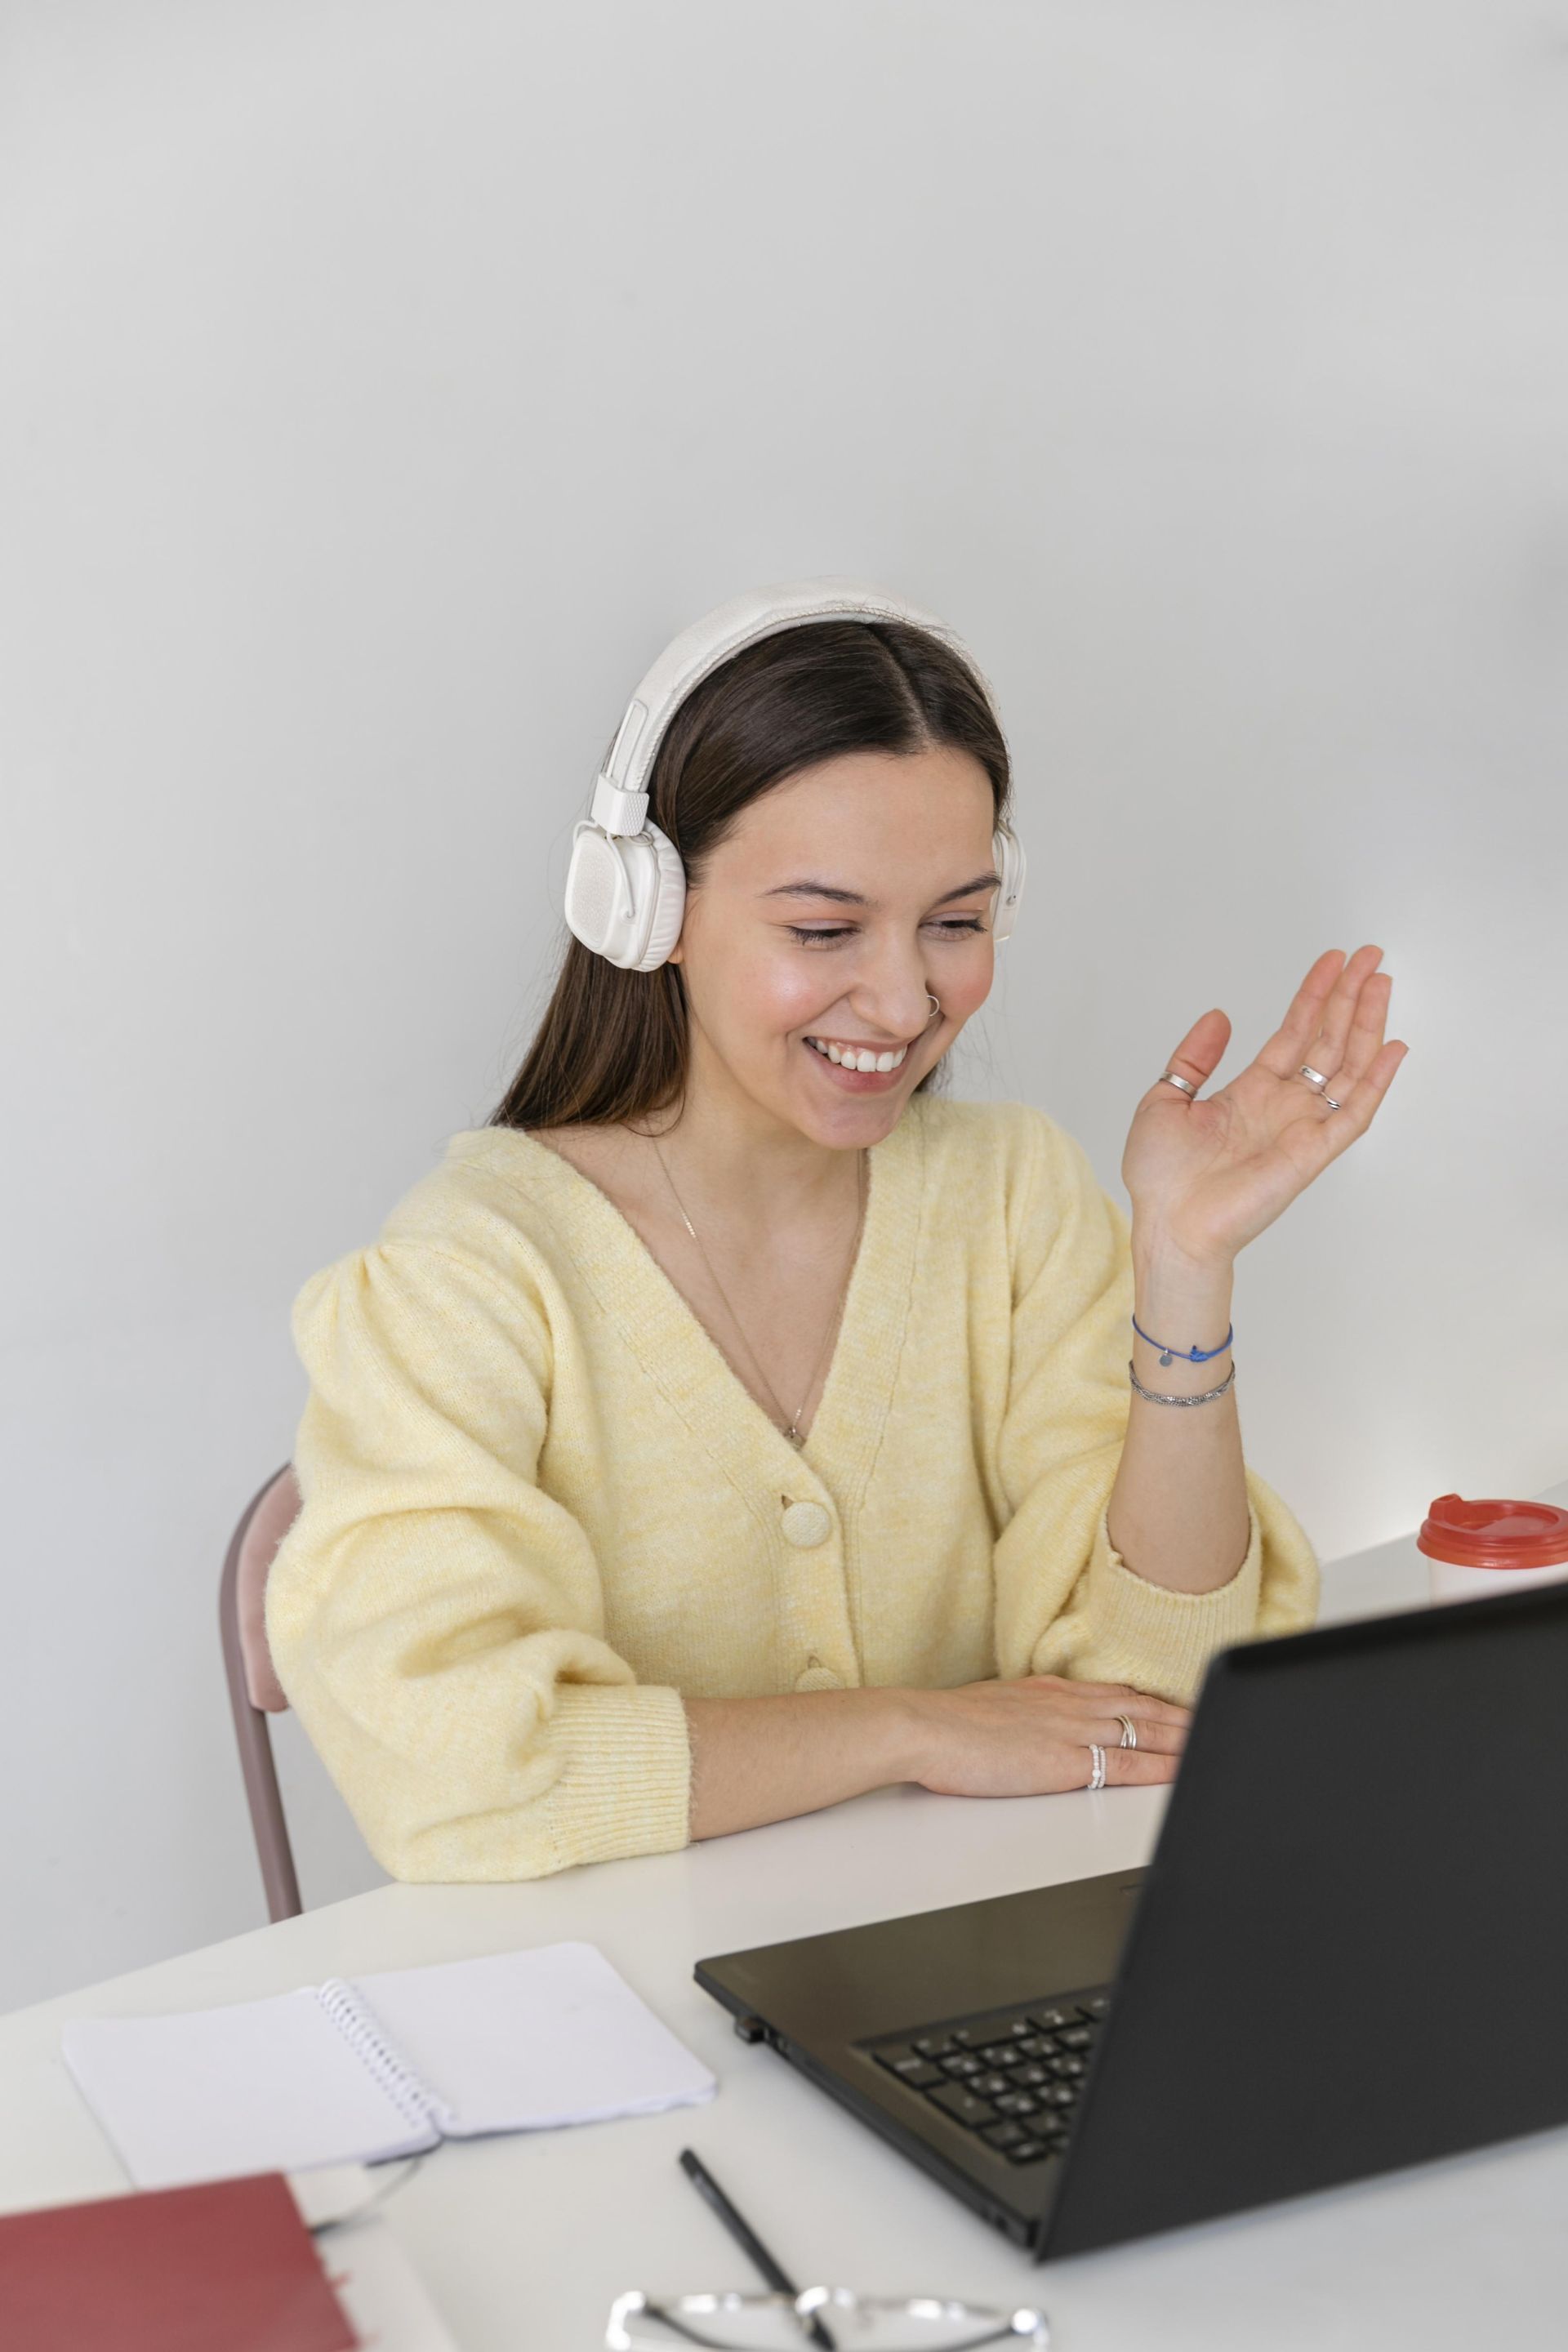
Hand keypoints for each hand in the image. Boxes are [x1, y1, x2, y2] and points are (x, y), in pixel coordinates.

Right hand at [906, 1676, 1188, 1796]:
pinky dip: (1160, 1768)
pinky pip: (1128, 1765)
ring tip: (1212, 1743)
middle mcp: (1069, 1704)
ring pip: (1145, 1731)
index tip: (1175, 1707)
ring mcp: (1071, 1730)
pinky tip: (1181, 1772)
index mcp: (1050, 1691)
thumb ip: (1019, 1715)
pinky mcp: (1067, 1761)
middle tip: (1212, 1721)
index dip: (1151, 1701)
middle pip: (1140, 1707)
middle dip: (1180, 1717)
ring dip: (1183, 1738)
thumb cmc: (944, 1725)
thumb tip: (1025, 1727)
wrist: (923, 1728)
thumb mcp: (991, 1707)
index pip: (1115, 1692)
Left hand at [1121, 945, 1407, 1267]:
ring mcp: (1303, 1128)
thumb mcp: (1164, 1100)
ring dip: (1367, 1024)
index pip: (1294, 1033)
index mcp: (1251, 1093)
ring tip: (1381, 982)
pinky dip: (1377, 1081)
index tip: (1333, 961)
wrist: (1170, 1225)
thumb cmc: (1162, 1179)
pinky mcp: (1314, 1153)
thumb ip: (1193, 1058)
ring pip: (1347, 1066)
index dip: (1314, 996)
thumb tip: (1218, 1015)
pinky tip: (1392, 1047)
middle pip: (1328, 1041)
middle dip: (1349, 997)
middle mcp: (1284, 1107)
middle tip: (1371, 957)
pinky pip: (1355, 1113)